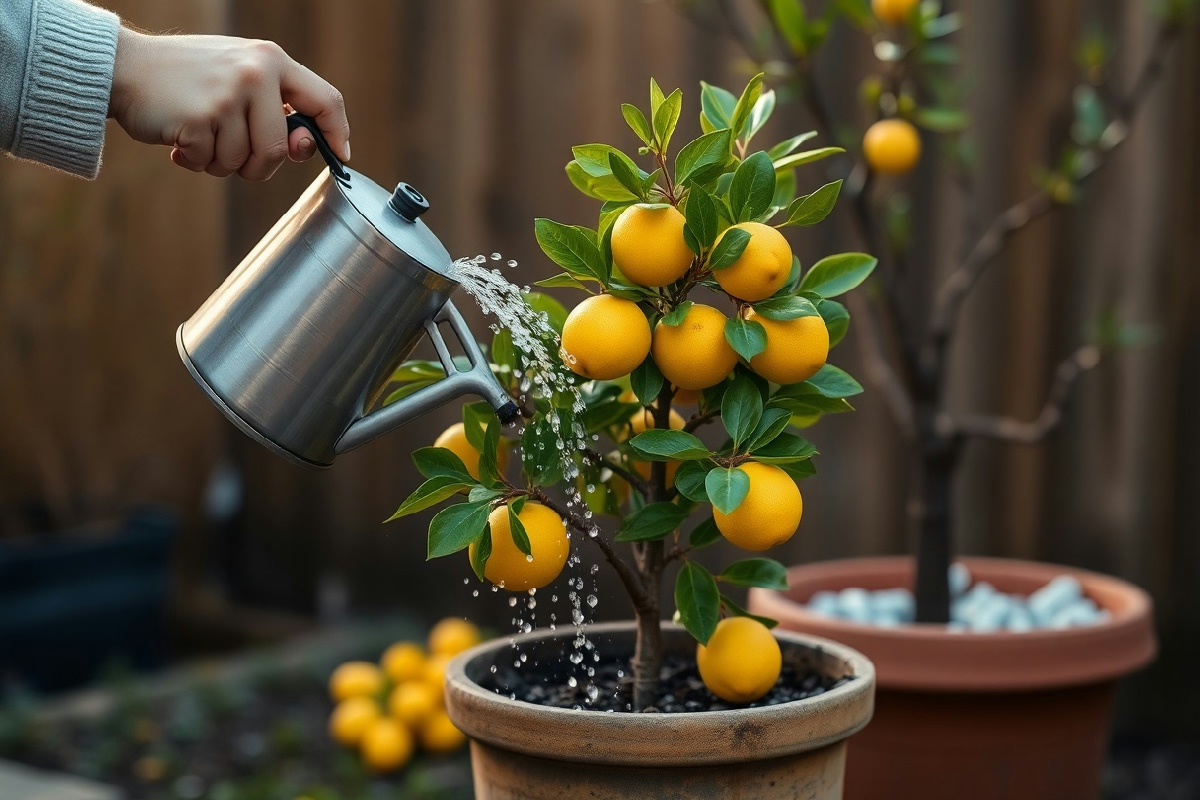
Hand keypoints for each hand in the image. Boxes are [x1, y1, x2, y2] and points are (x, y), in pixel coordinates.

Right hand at [108, 29, 349, 179]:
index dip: (336, 133)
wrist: (126, 68)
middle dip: (259, 166)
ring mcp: (227, 95)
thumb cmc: (190, 78)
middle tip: (233, 155)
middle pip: (280, 150)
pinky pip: (212, 163)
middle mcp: (254, 73)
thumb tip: (306, 145)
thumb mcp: (240, 74)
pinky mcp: (199, 118)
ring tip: (201, 137)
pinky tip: (181, 140)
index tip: (341, 154)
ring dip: (221, 163)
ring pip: (245, 162)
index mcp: (271, 60)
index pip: (326, 99)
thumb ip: (276, 106)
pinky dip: (196, 162)